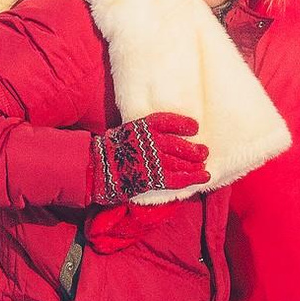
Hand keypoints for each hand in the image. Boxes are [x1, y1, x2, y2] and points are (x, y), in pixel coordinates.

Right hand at [90, 112, 207, 203]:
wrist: (95, 171)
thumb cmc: (112, 152)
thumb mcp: (127, 132)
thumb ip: (145, 133)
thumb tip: (164, 135)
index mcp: (142, 127)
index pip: (168, 121)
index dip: (184, 124)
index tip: (195, 127)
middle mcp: (149, 141)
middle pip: (179, 144)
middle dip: (194, 149)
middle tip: (204, 152)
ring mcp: (151, 160)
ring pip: (181, 161)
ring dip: (195, 165)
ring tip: (204, 166)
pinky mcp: (151, 178)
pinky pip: (177, 178)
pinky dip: (192, 178)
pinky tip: (203, 178)